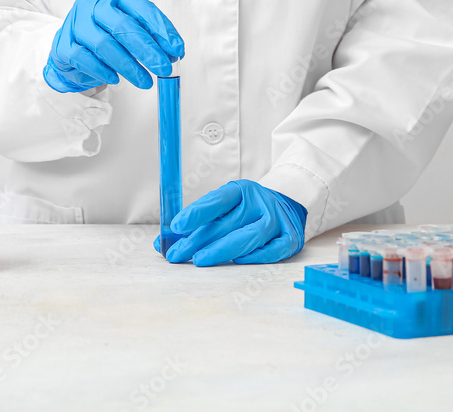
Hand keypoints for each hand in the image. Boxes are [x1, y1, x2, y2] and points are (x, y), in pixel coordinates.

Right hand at [44, 0, 183, 92]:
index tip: (177, 49)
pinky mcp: (64, 44)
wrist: (71, 44)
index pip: (142, 8)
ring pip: (105, 45)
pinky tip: (116, 79)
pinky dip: (104, 71)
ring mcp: (75, 23)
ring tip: (145, 81)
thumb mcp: (129, 26)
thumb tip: (174, 52)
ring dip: (129, 67)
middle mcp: (92, 4)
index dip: (162, 30)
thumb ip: (150, 35)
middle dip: (148, 50)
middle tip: (163, 68)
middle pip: (123, 26)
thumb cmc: (105, 33)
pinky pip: (85, 59)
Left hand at [160, 180, 307, 265]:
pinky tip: (235, 261)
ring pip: (247, 237)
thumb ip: (198, 220)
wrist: (286, 205)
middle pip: (226, 224)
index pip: (217, 200)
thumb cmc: (247, 209)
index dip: (197, 212)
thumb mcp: (226, 205)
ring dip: (221, 250)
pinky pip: (271, 250)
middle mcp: (260, 203)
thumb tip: (163, 241)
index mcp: (242, 191)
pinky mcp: (289, 239)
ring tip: (199, 260)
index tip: (177, 226)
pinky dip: (254, 256)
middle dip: (197, 240)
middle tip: (176, 254)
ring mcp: (276, 221)